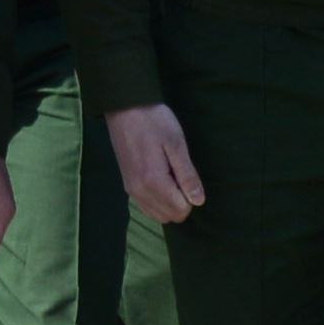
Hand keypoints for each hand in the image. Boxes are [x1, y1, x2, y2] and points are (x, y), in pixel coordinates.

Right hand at [108, 100, 205, 224]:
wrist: (124, 108)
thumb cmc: (154, 122)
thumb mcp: (176, 144)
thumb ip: (187, 175)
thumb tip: (199, 201)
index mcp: (153, 183)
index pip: (180, 211)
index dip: (191, 197)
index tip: (187, 174)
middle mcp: (139, 192)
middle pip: (170, 216)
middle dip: (181, 201)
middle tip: (179, 173)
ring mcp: (131, 190)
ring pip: (157, 214)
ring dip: (169, 202)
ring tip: (170, 174)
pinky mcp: (127, 185)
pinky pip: (146, 206)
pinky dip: (158, 200)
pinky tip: (160, 177)